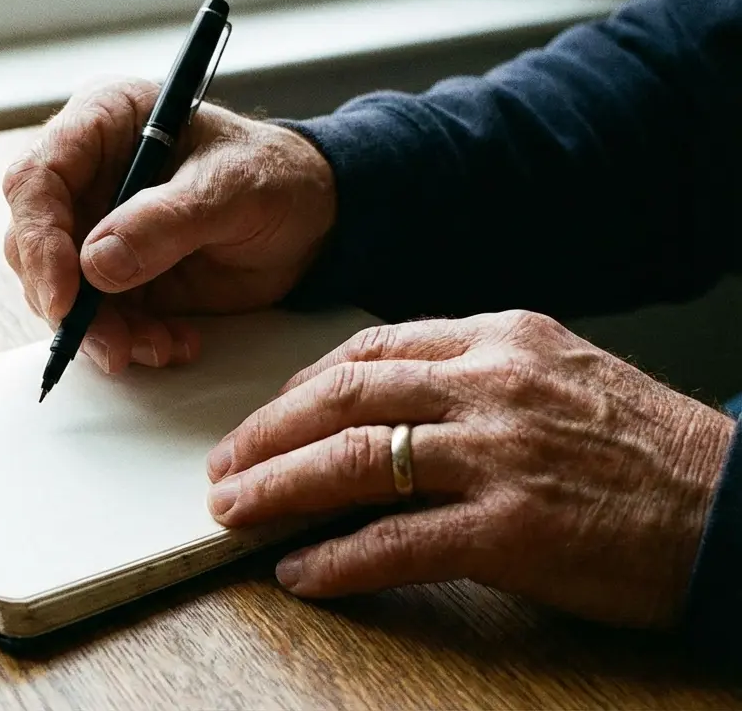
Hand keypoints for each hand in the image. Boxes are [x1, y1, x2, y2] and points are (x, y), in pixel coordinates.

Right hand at [2, 78, 335, 373]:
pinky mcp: (113, 275)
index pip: (37, 178)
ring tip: (159, 346)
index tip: (65, 297)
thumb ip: (166, 221)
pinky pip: (97, 317)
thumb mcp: (233, 188)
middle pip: (32, 241)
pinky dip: (129, 340)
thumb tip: (96, 264)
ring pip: (59, 289)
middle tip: (111, 343)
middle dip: (68, 301)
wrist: (311, 222)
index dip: (38, 239)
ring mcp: (95, 227)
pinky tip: (173, 343)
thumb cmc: (275, 177)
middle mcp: (86, 174)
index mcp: (104, 123)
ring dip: (102, 330)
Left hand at [206, 309, 735, 628]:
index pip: (367, 349)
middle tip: (221, 468)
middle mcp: (492, 384)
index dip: (299, 387)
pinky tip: (301, 573)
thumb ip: (469, 375)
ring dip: (278, 490)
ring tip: (234, 514)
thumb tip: (374, 406)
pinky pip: (397, 544)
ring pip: (353, 462)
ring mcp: (501, 456)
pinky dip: (337, 561)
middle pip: (342, 398)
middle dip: (265, 435)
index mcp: (498, 338)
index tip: (264, 416)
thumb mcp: (557, 373)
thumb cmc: (644, 446)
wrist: (737, 507)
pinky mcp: (513, 531)